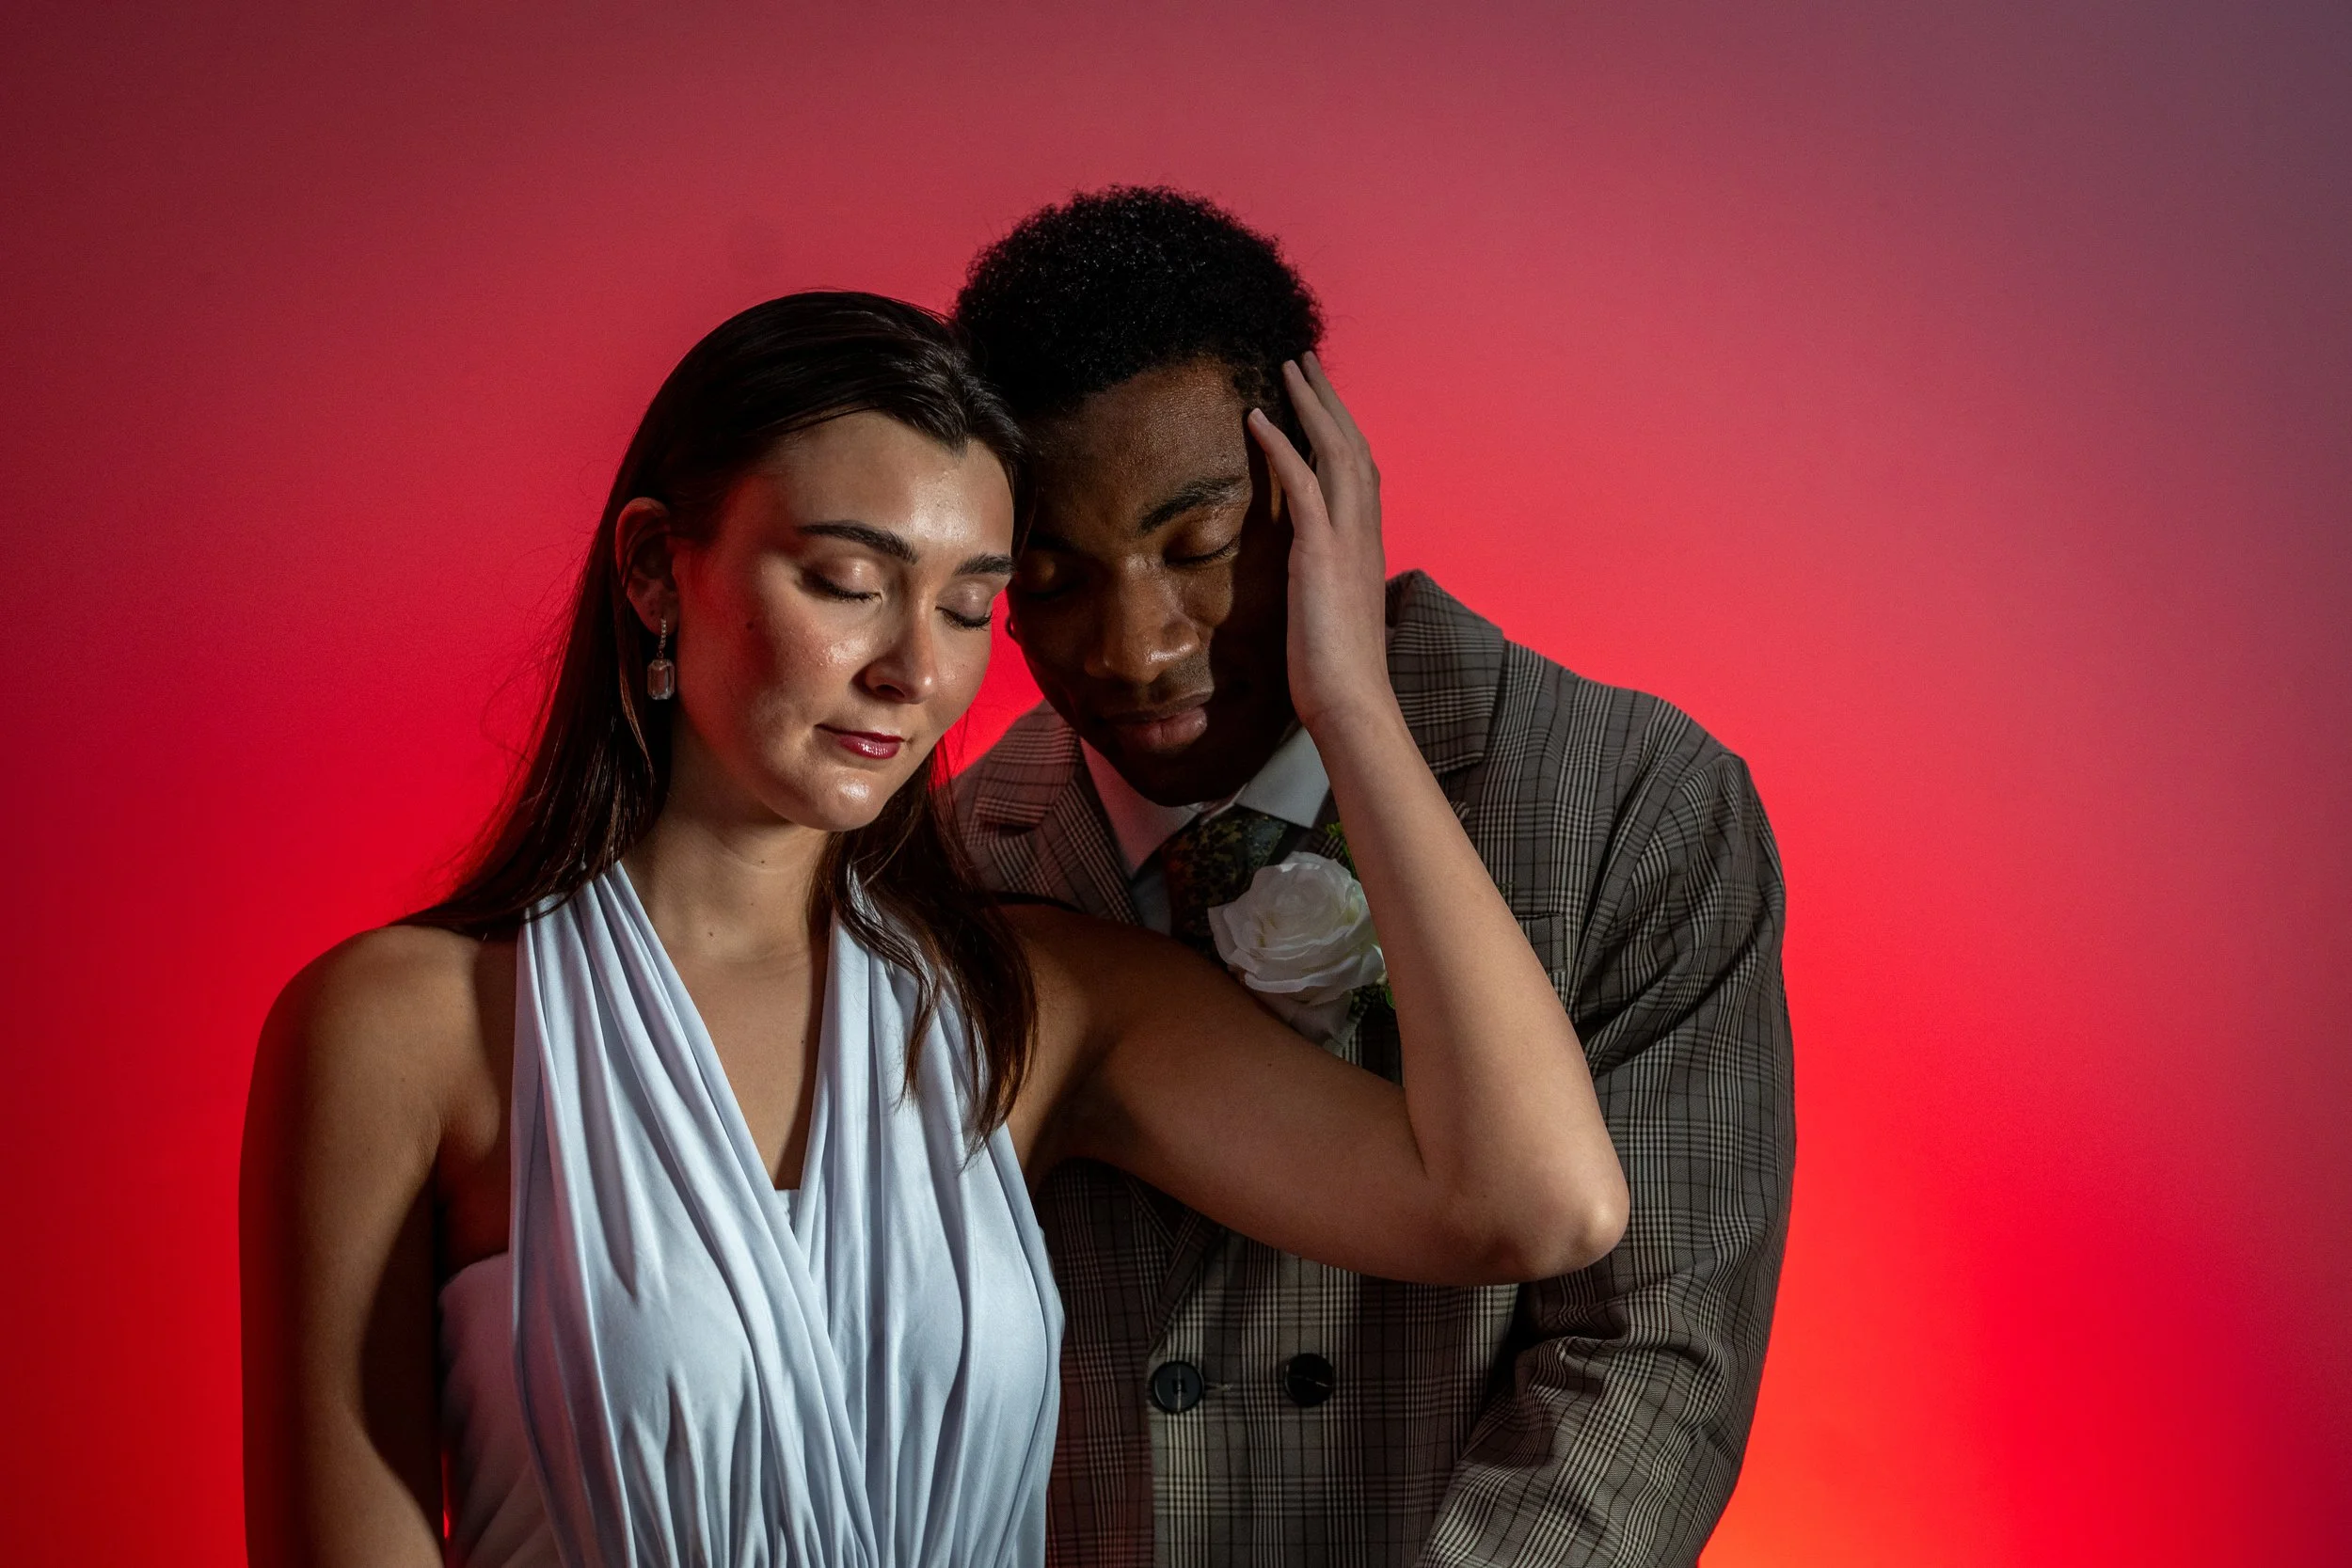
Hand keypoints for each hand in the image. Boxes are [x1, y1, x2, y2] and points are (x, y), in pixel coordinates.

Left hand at [1247, 354, 1395, 735]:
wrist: (1352, 704)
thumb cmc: (1339, 675)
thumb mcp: (1333, 619)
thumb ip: (1328, 590)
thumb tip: (1317, 588)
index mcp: (1367, 547)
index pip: (1360, 473)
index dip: (1342, 431)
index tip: (1322, 401)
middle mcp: (1365, 533)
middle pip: (1353, 447)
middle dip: (1330, 400)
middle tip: (1305, 361)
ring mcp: (1347, 540)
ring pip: (1336, 452)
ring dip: (1312, 405)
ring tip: (1288, 368)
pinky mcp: (1321, 553)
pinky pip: (1303, 484)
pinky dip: (1283, 445)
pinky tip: (1258, 418)